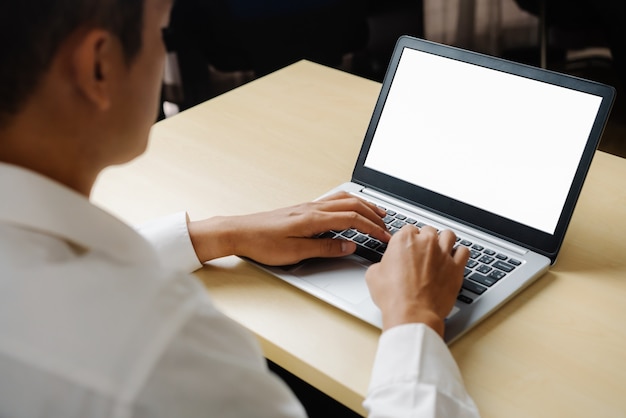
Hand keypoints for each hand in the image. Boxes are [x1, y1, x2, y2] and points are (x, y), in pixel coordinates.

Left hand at [188, 192, 390, 264]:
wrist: (239, 232)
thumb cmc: (263, 243)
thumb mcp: (296, 252)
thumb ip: (325, 248)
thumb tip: (349, 246)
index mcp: (314, 219)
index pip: (353, 219)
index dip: (372, 228)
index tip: (385, 237)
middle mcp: (313, 208)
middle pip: (352, 205)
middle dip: (373, 214)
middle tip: (388, 226)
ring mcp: (308, 206)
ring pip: (343, 199)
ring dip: (363, 205)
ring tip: (377, 212)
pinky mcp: (302, 209)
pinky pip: (333, 201)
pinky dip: (349, 203)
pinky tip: (350, 209)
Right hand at [365, 225, 469, 336]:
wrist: (412, 314)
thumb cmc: (394, 297)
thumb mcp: (374, 276)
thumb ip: (381, 264)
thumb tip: (383, 266)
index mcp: (404, 240)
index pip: (408, 229)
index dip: (407, 240)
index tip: (407, 248)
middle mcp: (425, 242)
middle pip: (428, 230)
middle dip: (425, 239)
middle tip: (421, 251)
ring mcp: (443, 254)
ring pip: (448, 235)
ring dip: (444, 241)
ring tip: (441, 249)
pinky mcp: (456, 267)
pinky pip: (464, 252)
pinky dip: (460, 254)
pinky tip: (455, 259)